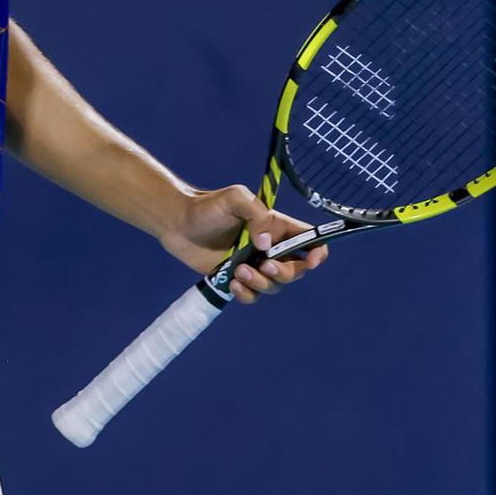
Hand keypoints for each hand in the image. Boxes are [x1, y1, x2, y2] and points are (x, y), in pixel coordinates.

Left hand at [161, 185, 328, 303]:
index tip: (311, 261)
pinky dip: (247, 294)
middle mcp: (270, 248)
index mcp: (277, 226)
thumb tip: (267, 244)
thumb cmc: (207, 206)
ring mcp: (255, 265)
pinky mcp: (238, 279)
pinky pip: (253, 296)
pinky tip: (232, 284)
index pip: (309, 240)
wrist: (177, 224)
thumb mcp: (235, 199)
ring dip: (261, 283)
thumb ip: (256, 215)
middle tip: (263, 264)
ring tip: (238, 271)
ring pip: (274, 285)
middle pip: (296, 269)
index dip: (318, 252)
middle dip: (284, 272)